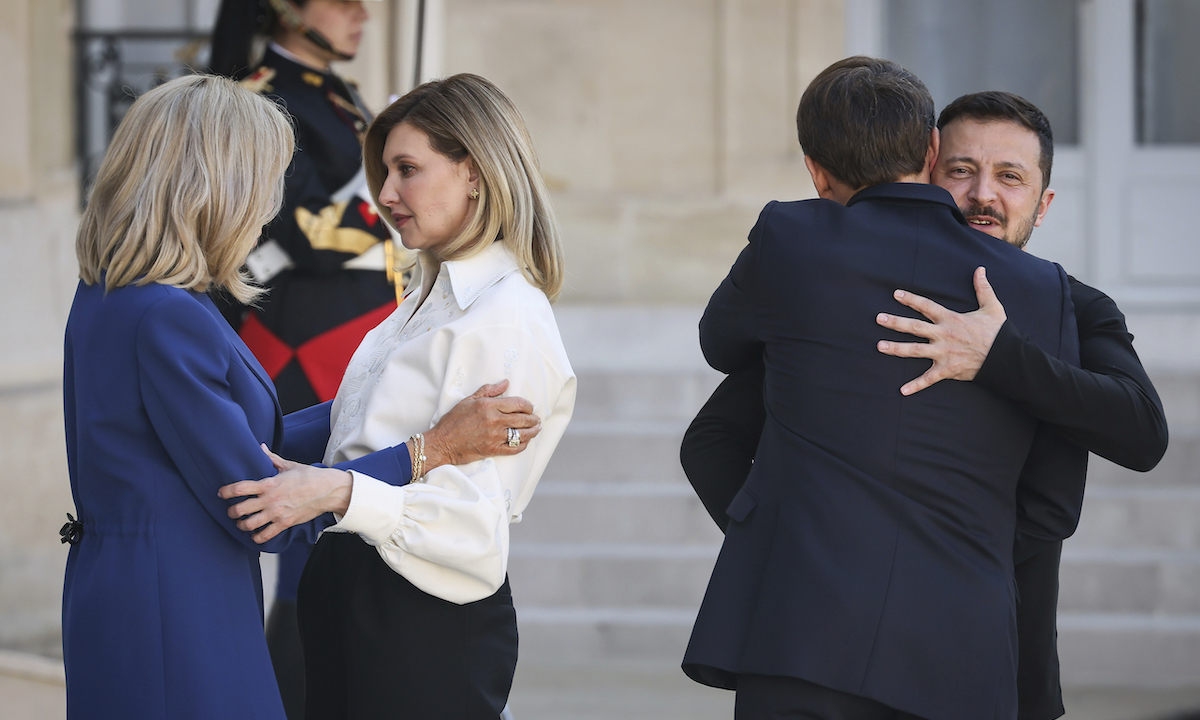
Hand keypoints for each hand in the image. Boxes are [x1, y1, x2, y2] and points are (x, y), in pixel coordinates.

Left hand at [217, 445, 352, 543]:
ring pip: (249, 525)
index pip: (240, 488)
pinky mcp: (285, 523)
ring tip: (241, 523)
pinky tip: (255, 534)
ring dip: (241, 525)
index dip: (226, 491)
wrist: (328, 491)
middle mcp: (270, 500)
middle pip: (240, 510)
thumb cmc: (310, 477)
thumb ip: (272, 459)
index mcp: (269, 484)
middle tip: (231, 511)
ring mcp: (277, 513)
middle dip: (231, 512)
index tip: (222, 493)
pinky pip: (265, 535)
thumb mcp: (290, 465)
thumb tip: (261, 448)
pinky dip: (257, 537)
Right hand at [422, 379, 541, 470]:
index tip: (530, 407)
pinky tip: (525, 442)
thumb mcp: (468, 400)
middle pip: (523, 419)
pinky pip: (515, 448)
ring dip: (533, 432)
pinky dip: (523, 445)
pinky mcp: (493, 450)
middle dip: (533, 419)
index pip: (518, 403)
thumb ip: (488, 390)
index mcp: (488, 406)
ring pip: (522, 434)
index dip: (528, 405)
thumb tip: (505, 382)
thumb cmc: (453, 421)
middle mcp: (494, 420)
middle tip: (536, 419)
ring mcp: (495, 436)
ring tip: (536, 429)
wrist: (443, 443)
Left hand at [875, 266, 1006, 395]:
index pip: (927, 306)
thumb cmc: (999, 332)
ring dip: (896, 349)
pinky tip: (902, 391)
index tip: (895, 294)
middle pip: (914, 327)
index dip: (911, 299)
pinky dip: (916, 386)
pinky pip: (929, 379)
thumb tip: (980, 270)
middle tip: (878, 318)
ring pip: (915, 351)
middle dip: (895, 322)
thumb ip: (983, 288)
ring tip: (879, 346)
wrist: (1007, 358)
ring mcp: (944, 353)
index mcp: (951, 319)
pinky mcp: (947, 370)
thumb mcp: (992, 307)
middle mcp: (944, 335)